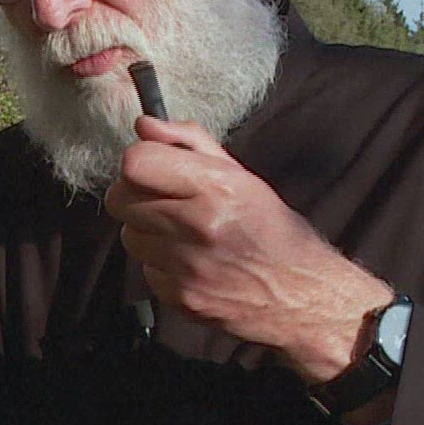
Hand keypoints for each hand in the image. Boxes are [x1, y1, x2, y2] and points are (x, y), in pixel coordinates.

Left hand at [104, 116, 389, 382]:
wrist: (304, 295)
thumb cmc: (273, 229)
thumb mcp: (242, 176)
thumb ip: (190, 143)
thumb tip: (145, 125)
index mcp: (216, 187)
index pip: (135, 164)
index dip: (138, 162)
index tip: (151, 168)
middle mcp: (198, 225)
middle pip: (119, 199)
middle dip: (135, 196)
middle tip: (165, 202)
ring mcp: (188, 266)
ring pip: (128, 236)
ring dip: (147, 233)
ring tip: (183, 235)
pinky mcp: (182, 298)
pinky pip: (145, 271)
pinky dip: (161, 267)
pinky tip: (191, 263)